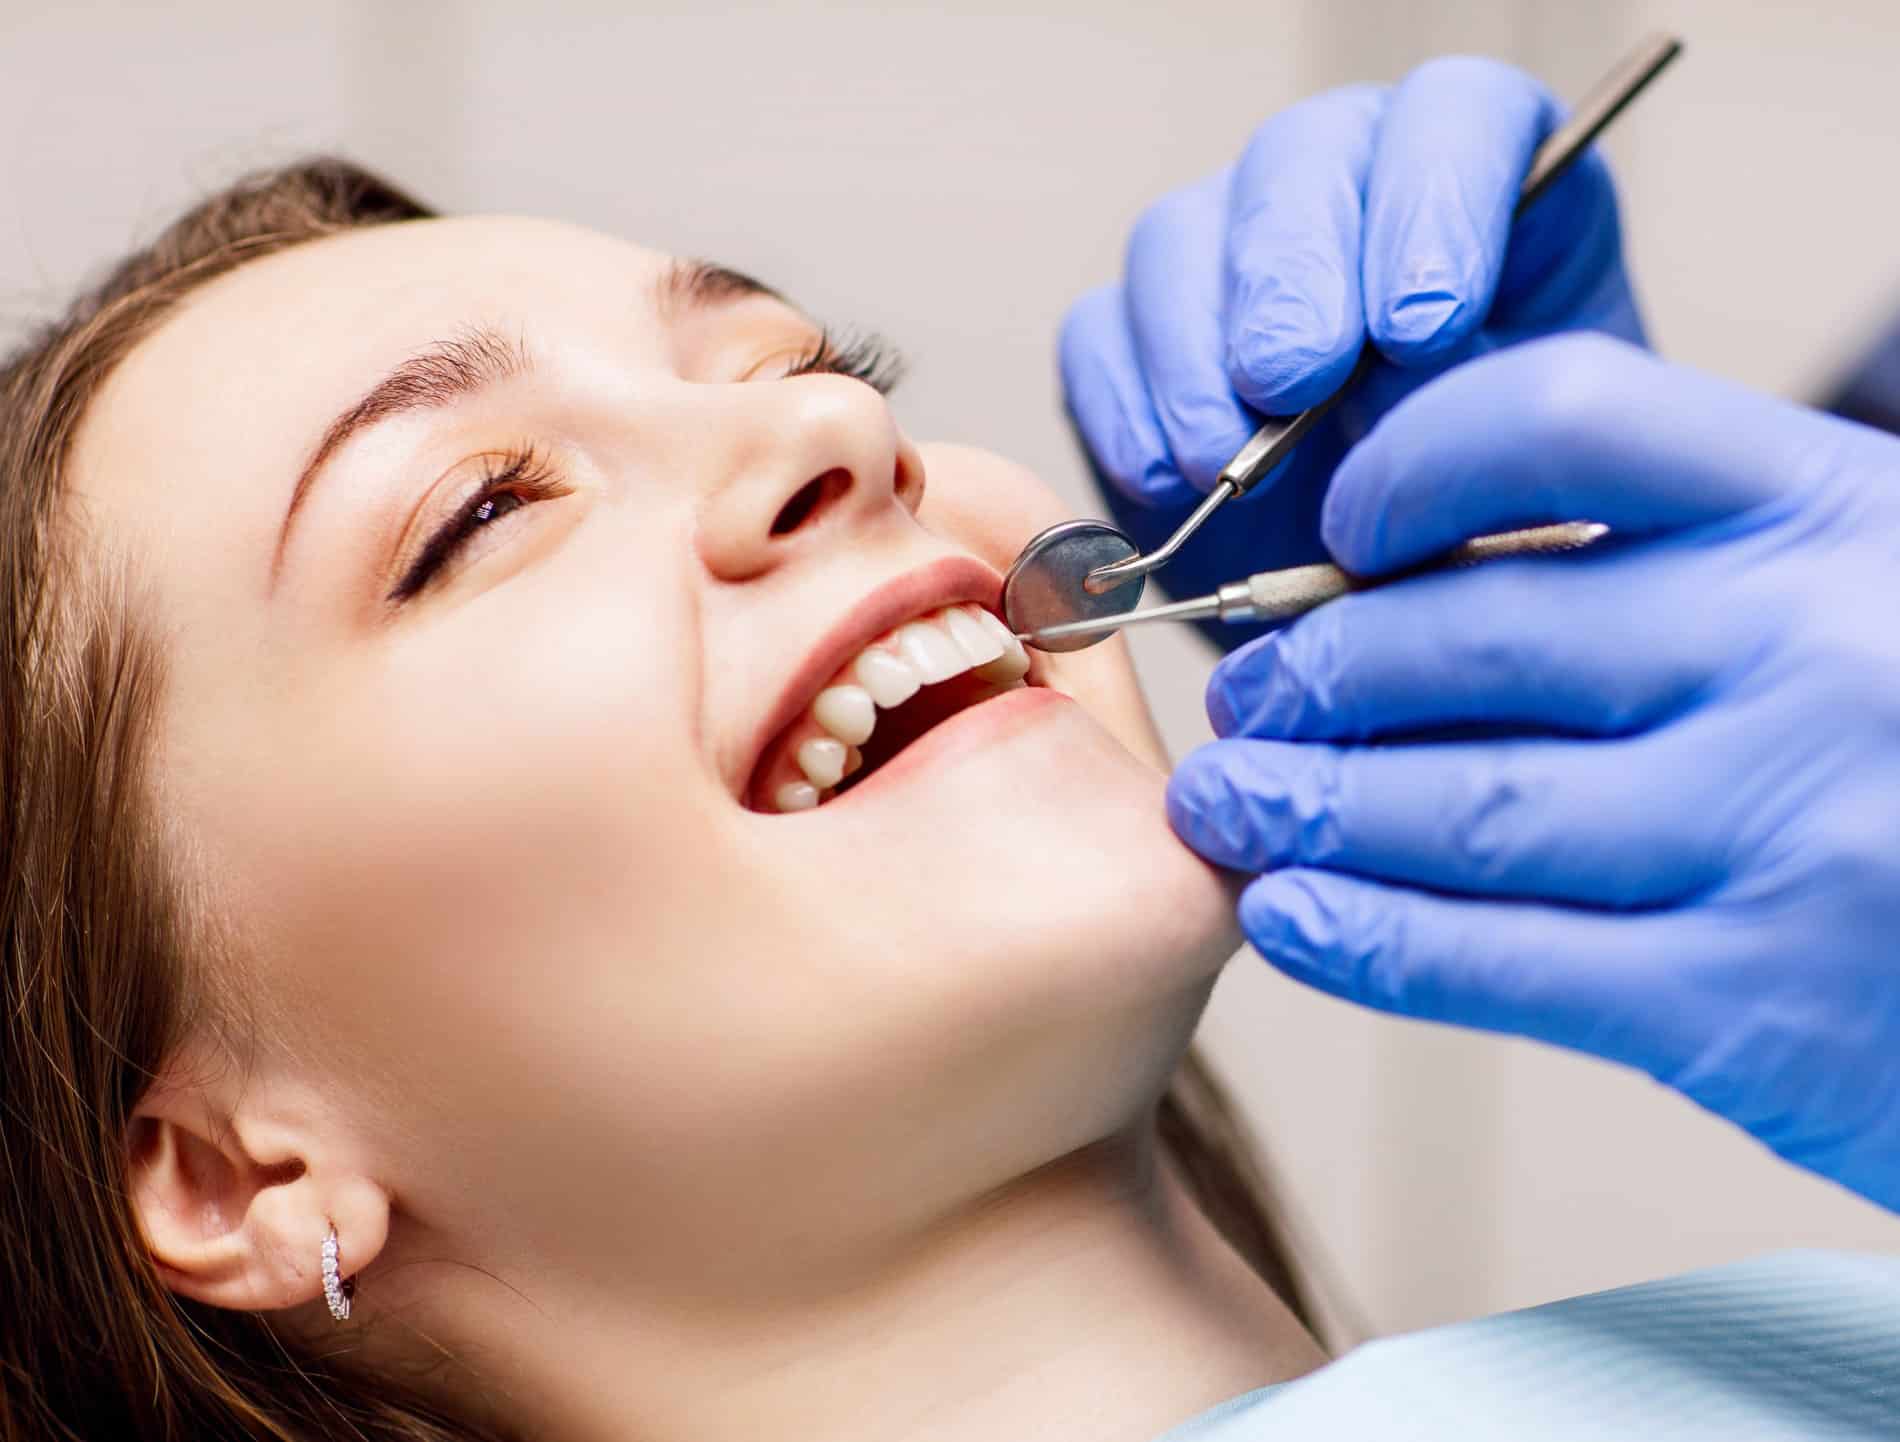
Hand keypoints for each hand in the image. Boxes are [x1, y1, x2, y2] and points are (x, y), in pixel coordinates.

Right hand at [1060, 57, 1643, 603]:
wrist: (1393, 618)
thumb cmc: (1484, 530)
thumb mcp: (1532, 472)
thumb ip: (1492, 413)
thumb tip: (1398, 393)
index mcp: (1483, 198)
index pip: (1454, 117)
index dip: (1434, 203)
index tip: (1425, 326)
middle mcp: (1345, 199)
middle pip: (1298, 160)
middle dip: (1290, 277)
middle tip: (1293, 383)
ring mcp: (1226, 262)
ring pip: (1179, 238)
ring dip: (1193, 353)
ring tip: (1222, 462)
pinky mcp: (1133, 344)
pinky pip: (1097, 336)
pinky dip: (1122, 408)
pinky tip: (1165, 480)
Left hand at [1167, 333, 1899, 1210]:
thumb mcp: (1855, 596)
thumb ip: (1676, 565)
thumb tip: (1392, 580)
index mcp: (1833, 511)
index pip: (1563, 414)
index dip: (1410, 463)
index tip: (1338, 532)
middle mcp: (1810, 650)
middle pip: (1471, 636)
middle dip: (1316, 674)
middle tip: (1246, 706)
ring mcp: (1785, 831)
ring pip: (1461, 808)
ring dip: (1305, 811)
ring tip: (1228, 810)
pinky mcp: (1750, 1005)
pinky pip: (1497, 960)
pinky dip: (1367, 941)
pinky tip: (1291, 920)